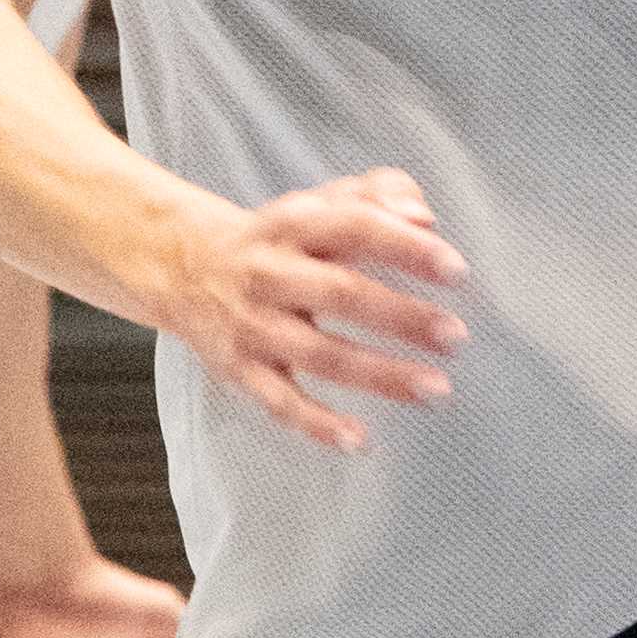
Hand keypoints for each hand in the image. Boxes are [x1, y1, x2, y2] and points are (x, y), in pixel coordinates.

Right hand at [160, 169, 467, 454]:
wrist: (181, 266)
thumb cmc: (279, 239)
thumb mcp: (318, 204)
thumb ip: (376, 196)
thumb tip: (424, 216)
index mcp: (294, 224)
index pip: (354, 227)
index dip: (405, 247)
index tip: (455, 271)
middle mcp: (270, 273)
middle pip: (341, 293)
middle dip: (401, 316)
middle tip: (455, 335)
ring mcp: (253, 324)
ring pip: (319, 353)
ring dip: (379, 374)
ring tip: (435, 388)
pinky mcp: (239, 368)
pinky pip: (279, 401)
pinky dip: (316, 424)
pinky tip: (360, 441)